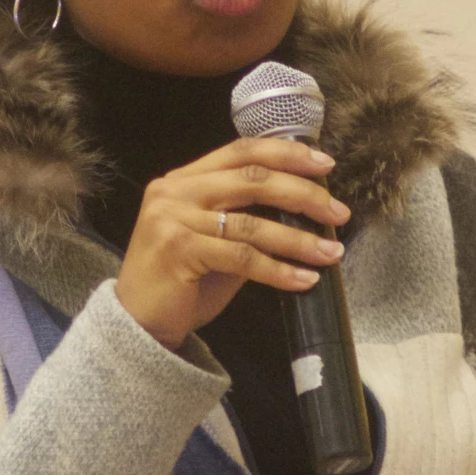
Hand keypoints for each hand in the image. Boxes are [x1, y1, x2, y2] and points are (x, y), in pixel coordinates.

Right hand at [113, 138, 350, 349]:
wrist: (137, 323)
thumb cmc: (181, 282)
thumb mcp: (214, 241)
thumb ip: (246, 219)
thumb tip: (304, 211)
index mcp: (184, 179)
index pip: (242, 151)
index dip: (287, 153)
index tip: (325, 165)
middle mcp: (175, 191)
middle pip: (253, 179)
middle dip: (303, 194)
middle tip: (338, 212)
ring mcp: (173, 219)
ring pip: (252, 223)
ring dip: (299, 240)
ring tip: (331, 252)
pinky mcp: (179, 251)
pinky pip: (242, 258)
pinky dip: (279, 270)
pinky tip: (304, 279)